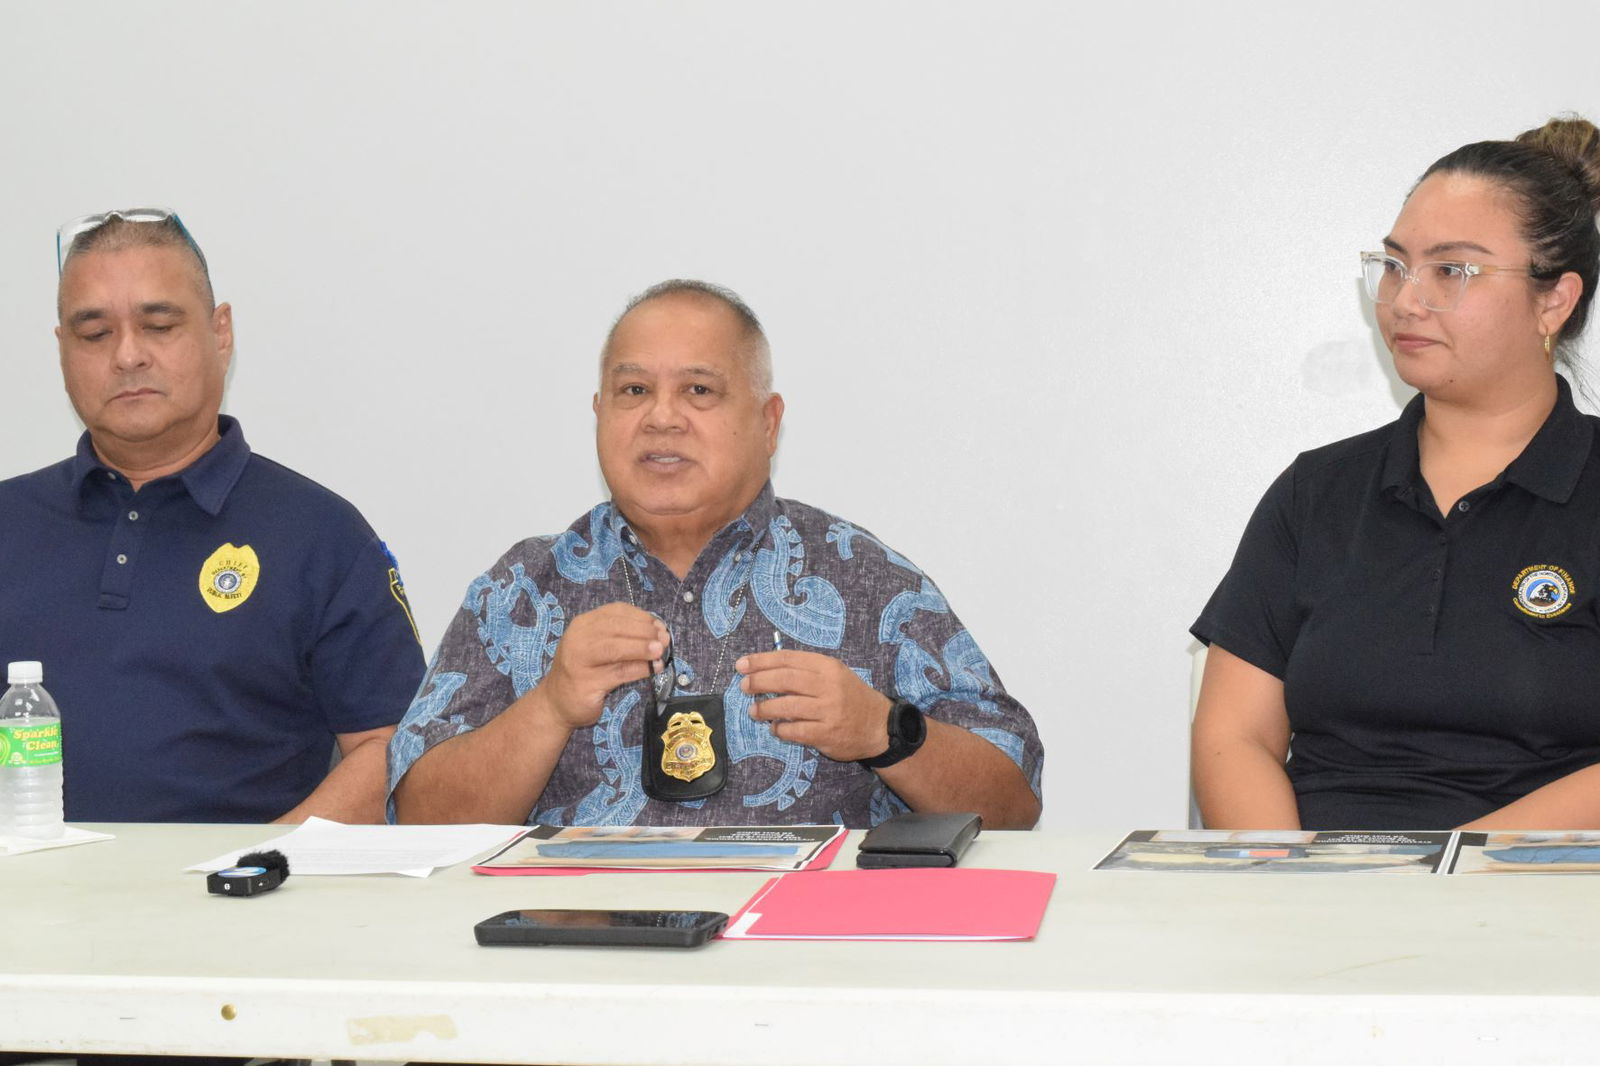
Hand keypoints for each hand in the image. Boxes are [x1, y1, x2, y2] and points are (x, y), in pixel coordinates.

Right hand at [539, 603, 667, 730]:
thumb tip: (658, 632)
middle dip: (645, 632)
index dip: (641, 617)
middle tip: (664, 639)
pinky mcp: (586, 683)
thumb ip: (623, 637)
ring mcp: (579, 660)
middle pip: (616, 628)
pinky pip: (619, 673)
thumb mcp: (600, 647)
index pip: (616, 612)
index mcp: (583, 624)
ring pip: (616, 648)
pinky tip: (653, 669)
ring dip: (642, 648)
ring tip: (660, 652)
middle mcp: (578, 638)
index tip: (659, 625)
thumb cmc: (584, 671)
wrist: (557, 702)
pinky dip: (640, 669)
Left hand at [736, 650, 891, 761]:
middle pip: (785, 680)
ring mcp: (828, 710)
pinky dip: (780, 729)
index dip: (761, 661)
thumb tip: (765, 670)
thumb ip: (804, 671)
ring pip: (787, 706)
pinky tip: (774, 728)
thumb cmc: (849, 696)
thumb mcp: (833, 675)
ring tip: (754, 711)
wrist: (879, 726)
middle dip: (759, 682)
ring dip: (764, 708)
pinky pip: (795, 731)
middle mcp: (828, 686)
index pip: (788, 659)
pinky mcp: (826, 734)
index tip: (742, 665)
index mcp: (827, 666)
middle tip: (744, 686)